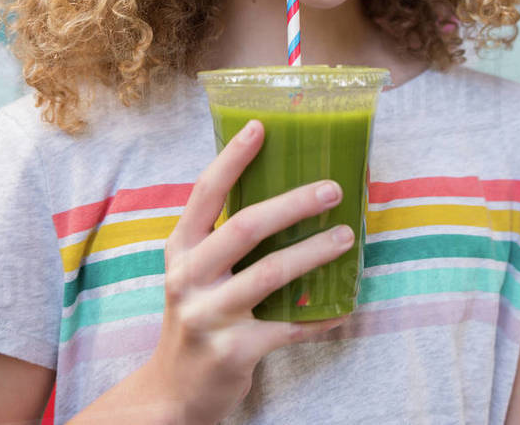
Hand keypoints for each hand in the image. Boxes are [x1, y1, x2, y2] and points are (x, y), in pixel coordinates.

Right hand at [146, 119, 353, 423]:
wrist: (172, 391)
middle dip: (293, 204)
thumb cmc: (196, 316)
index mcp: (180, 250)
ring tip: (347, 236)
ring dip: (315, 252)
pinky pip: (289, 327)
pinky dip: (320, 316)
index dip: (233, 158)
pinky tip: (343, 307)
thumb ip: (223, 238)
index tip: (262, 127)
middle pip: (245, 228)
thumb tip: (286, 193)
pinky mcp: (233, 351)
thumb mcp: (194, 272)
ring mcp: (209, 316)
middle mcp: (188, 278)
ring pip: (271, 274)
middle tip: (332, 189)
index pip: (205, 193)